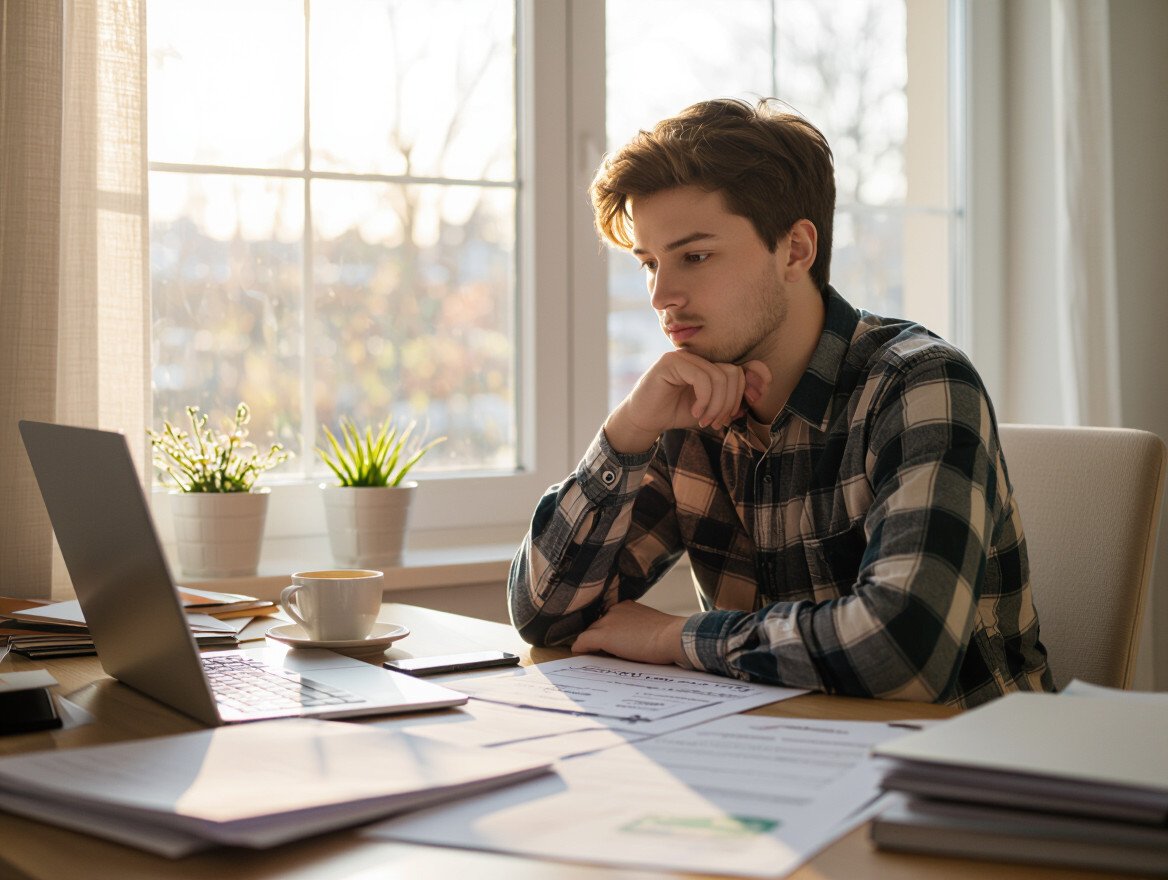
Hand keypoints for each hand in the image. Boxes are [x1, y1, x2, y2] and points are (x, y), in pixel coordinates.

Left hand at [571, 601, 687, 665]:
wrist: (673, 637)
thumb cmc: (669, 636)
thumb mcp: (651, 627)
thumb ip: (639, 629)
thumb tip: (634, 642)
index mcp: (627, 606)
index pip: (609, 619)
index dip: (608, 632)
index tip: (609, 643)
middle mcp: (615, 610)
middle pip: (598, 626)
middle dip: (598, 638)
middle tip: (597, 652)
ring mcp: (608, 622)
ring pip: (591, 633)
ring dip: (591, 645)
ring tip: (591, 656)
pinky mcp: (603, 635)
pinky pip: (583, 641)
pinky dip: (580, 648)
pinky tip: (578, 654)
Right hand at [604, 352, 770, 453]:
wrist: (645, 420)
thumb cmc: (675, 413)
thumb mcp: (710, 409)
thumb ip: (730, 401)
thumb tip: (756, 395)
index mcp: (709, 364)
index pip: (742, 367)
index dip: (752, 383)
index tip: (743, 409)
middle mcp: (699, 356)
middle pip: (733, 373)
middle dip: (730, 403)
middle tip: (716, 422)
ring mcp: (685, 356)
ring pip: (720, 377)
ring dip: (716, 405)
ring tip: (704, 420)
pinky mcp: (671, 362)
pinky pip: (702, 378)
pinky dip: (704, 400)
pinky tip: (694, 412)